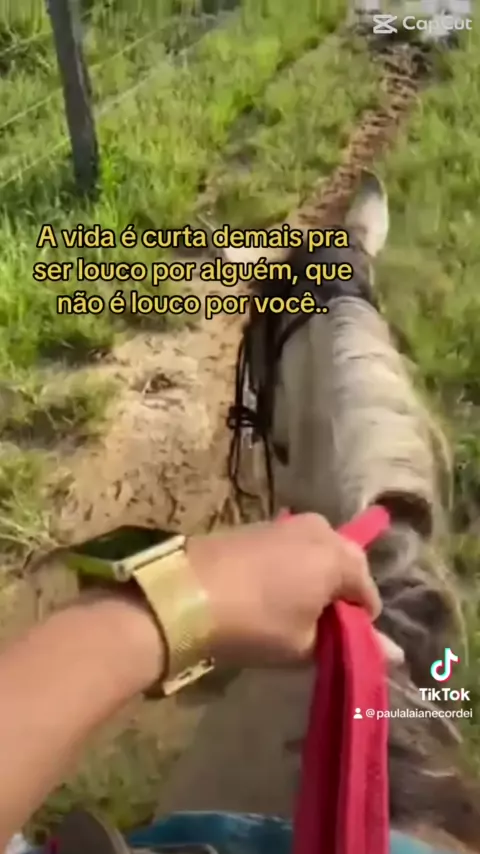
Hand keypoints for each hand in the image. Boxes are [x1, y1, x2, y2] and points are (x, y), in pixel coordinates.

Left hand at [187, 513, 403, 666]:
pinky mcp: (256, 524)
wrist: (184, 593)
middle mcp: (320, 529)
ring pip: (315, 555)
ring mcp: (286, 523)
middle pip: (344, 567)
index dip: (357, 625)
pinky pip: (288, 549)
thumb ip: (350, 644)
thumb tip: (395, 656)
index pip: (368, 595)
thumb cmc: (256, 622)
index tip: (335, 644)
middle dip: (336, 596)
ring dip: (311, 581)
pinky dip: (287, 569)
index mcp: (341, 555)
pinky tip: (264, 593)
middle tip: (313, 629)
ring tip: (287, 612)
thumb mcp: (305, 644)